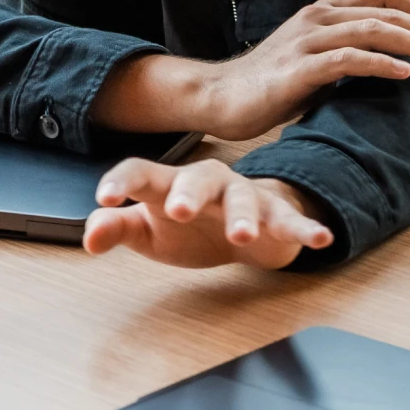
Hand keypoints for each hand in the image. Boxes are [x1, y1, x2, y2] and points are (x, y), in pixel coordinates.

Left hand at [84, 157, 333, 269]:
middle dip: (188, 192)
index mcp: (168, 183)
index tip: (105, 198)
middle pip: (198, 177)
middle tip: (178, 210)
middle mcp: (207, 183)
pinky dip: (304, 227)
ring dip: (243, 215)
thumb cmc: (187, 224)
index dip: (122, 181)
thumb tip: (89, 236)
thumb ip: (118, 228)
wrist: (244, 225)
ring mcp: (243, 196)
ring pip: (244, 198)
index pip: (141, 171)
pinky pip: (290, 219)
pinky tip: (320, 237)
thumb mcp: (148, 229)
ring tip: (243, 235)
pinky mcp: (275, 215)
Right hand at [92, 0, 409, 141]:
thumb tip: (390, 63)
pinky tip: (404, 74)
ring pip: (373, 29)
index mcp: (324, 11)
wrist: (219, 97)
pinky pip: (348, 59)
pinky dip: (381, 63)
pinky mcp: (299, 68)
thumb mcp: (314, 59)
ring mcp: (307, 40)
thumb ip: (346, 53)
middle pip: (387, 11)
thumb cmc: (269, 84)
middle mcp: (318, 17)